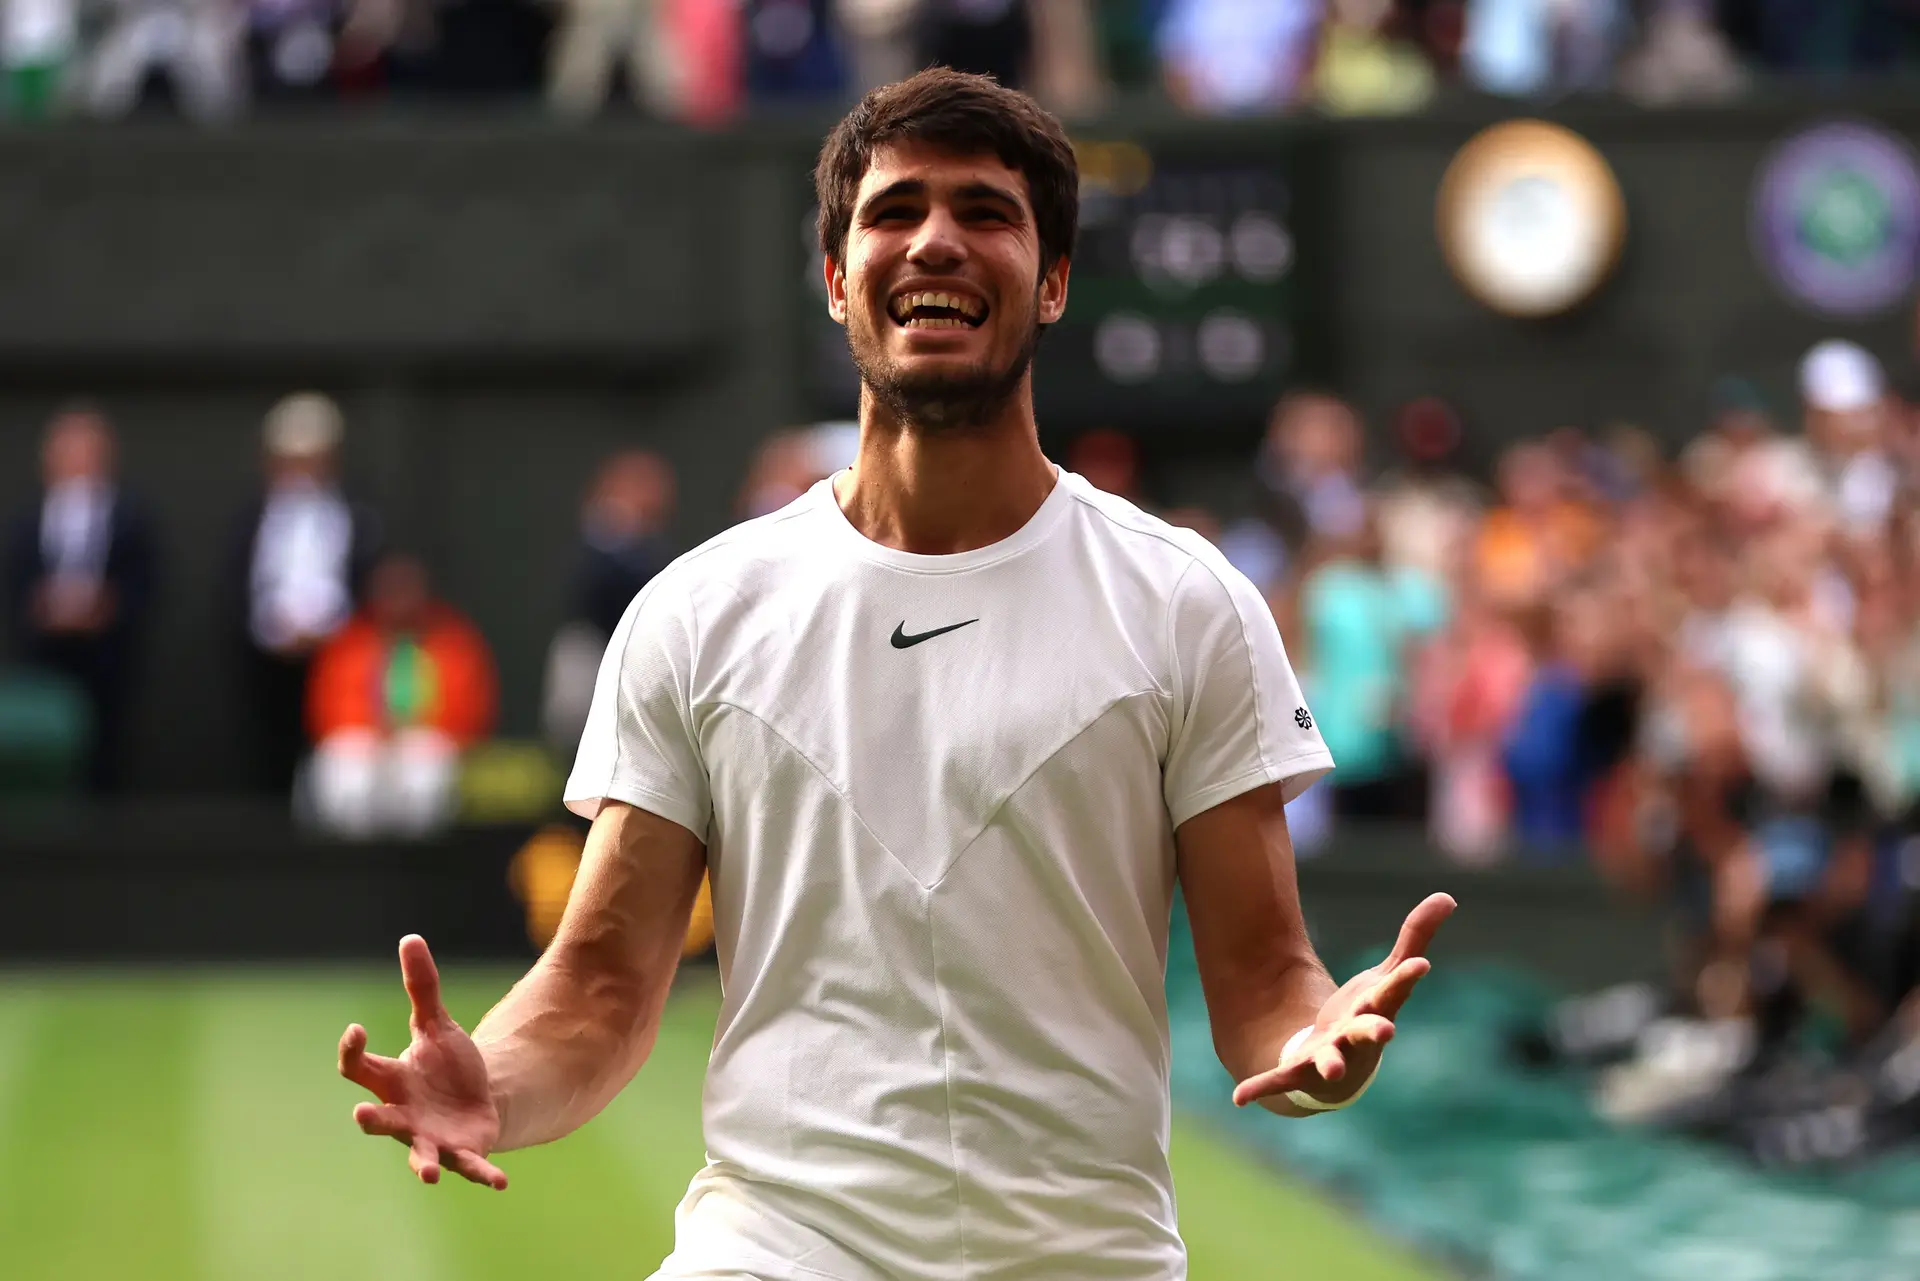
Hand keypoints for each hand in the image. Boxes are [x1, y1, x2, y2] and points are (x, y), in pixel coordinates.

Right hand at [338, 935, 508, 1189]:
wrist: (474, 1100)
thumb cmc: (445, 1064)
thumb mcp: (437, 1024)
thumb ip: (423, 987)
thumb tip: (411, 938)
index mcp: (392, 1079)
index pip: (359, 1068)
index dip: (352, 1050)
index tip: (355, 1030)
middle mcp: (403, 1113)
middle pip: (379, 1118)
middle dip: (371, 1118)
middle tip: (362, 1115)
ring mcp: (429, 1138)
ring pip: (419, 1154)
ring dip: (424, 1164)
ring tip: (429, 1172)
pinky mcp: (462, 1152)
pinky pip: (471, 1166)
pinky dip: (484, 1175)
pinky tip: (501, 1183)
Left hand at [1233, 892, 1455, 1110]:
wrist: (1341, 1069)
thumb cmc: (1368, 1016)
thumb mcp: (1386, 976)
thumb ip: (1414, 937)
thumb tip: (1447, 897)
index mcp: (1377, 1012)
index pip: (1394, 991)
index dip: (1406, 977)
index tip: (1420, 965)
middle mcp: (1357, 1039)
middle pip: (1369, 1033)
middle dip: (1375, 1031)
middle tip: (1387, 1031)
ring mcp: (1329, 1058)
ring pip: (1331, 1061)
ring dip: (1331, 1064)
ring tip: (1330, 1068)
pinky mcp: (1299, 1073)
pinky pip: (1279, 1080)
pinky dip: (1260, 1088)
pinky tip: (1239, 1096)